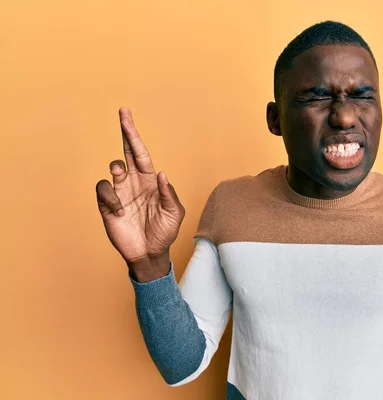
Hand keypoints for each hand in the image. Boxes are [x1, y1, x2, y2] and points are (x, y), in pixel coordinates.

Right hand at [95, 108, 184, 276]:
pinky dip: (111, 198)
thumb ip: (168, 194)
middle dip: (125, 132)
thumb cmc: (164, 232)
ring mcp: (120, 192)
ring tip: (125, 202)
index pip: (141, 152)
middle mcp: (134, 181)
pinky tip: (120, 212)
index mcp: (150, 180)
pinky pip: (103, 190)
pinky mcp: (107, 204)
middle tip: (123, 114)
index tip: (126, 115)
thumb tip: (161, 173)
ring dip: (118, 175)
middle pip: (127, 151)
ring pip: (113, 169)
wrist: (149, 253)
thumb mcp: (173, 214)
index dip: (134, 134)